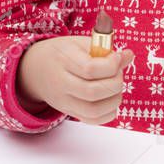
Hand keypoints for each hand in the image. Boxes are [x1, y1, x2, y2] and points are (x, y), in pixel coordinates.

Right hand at [17, 35, 134, 124]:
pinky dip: (109, 112)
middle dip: (115, 83)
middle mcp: (62, 84)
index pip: (89, 69)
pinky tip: (111, 98)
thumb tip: (128, 56)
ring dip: (114, 99)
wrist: (35, 70)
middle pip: (93, 92)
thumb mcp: (79, 43)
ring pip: (94, 111)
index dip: (111, 66)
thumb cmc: (62, 53)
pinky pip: (93, 120)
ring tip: (115, 86)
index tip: (118, 58)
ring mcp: (64, 102)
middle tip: (118, 73)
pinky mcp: (70, 112)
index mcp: (63, 60)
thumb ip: (104, 48)